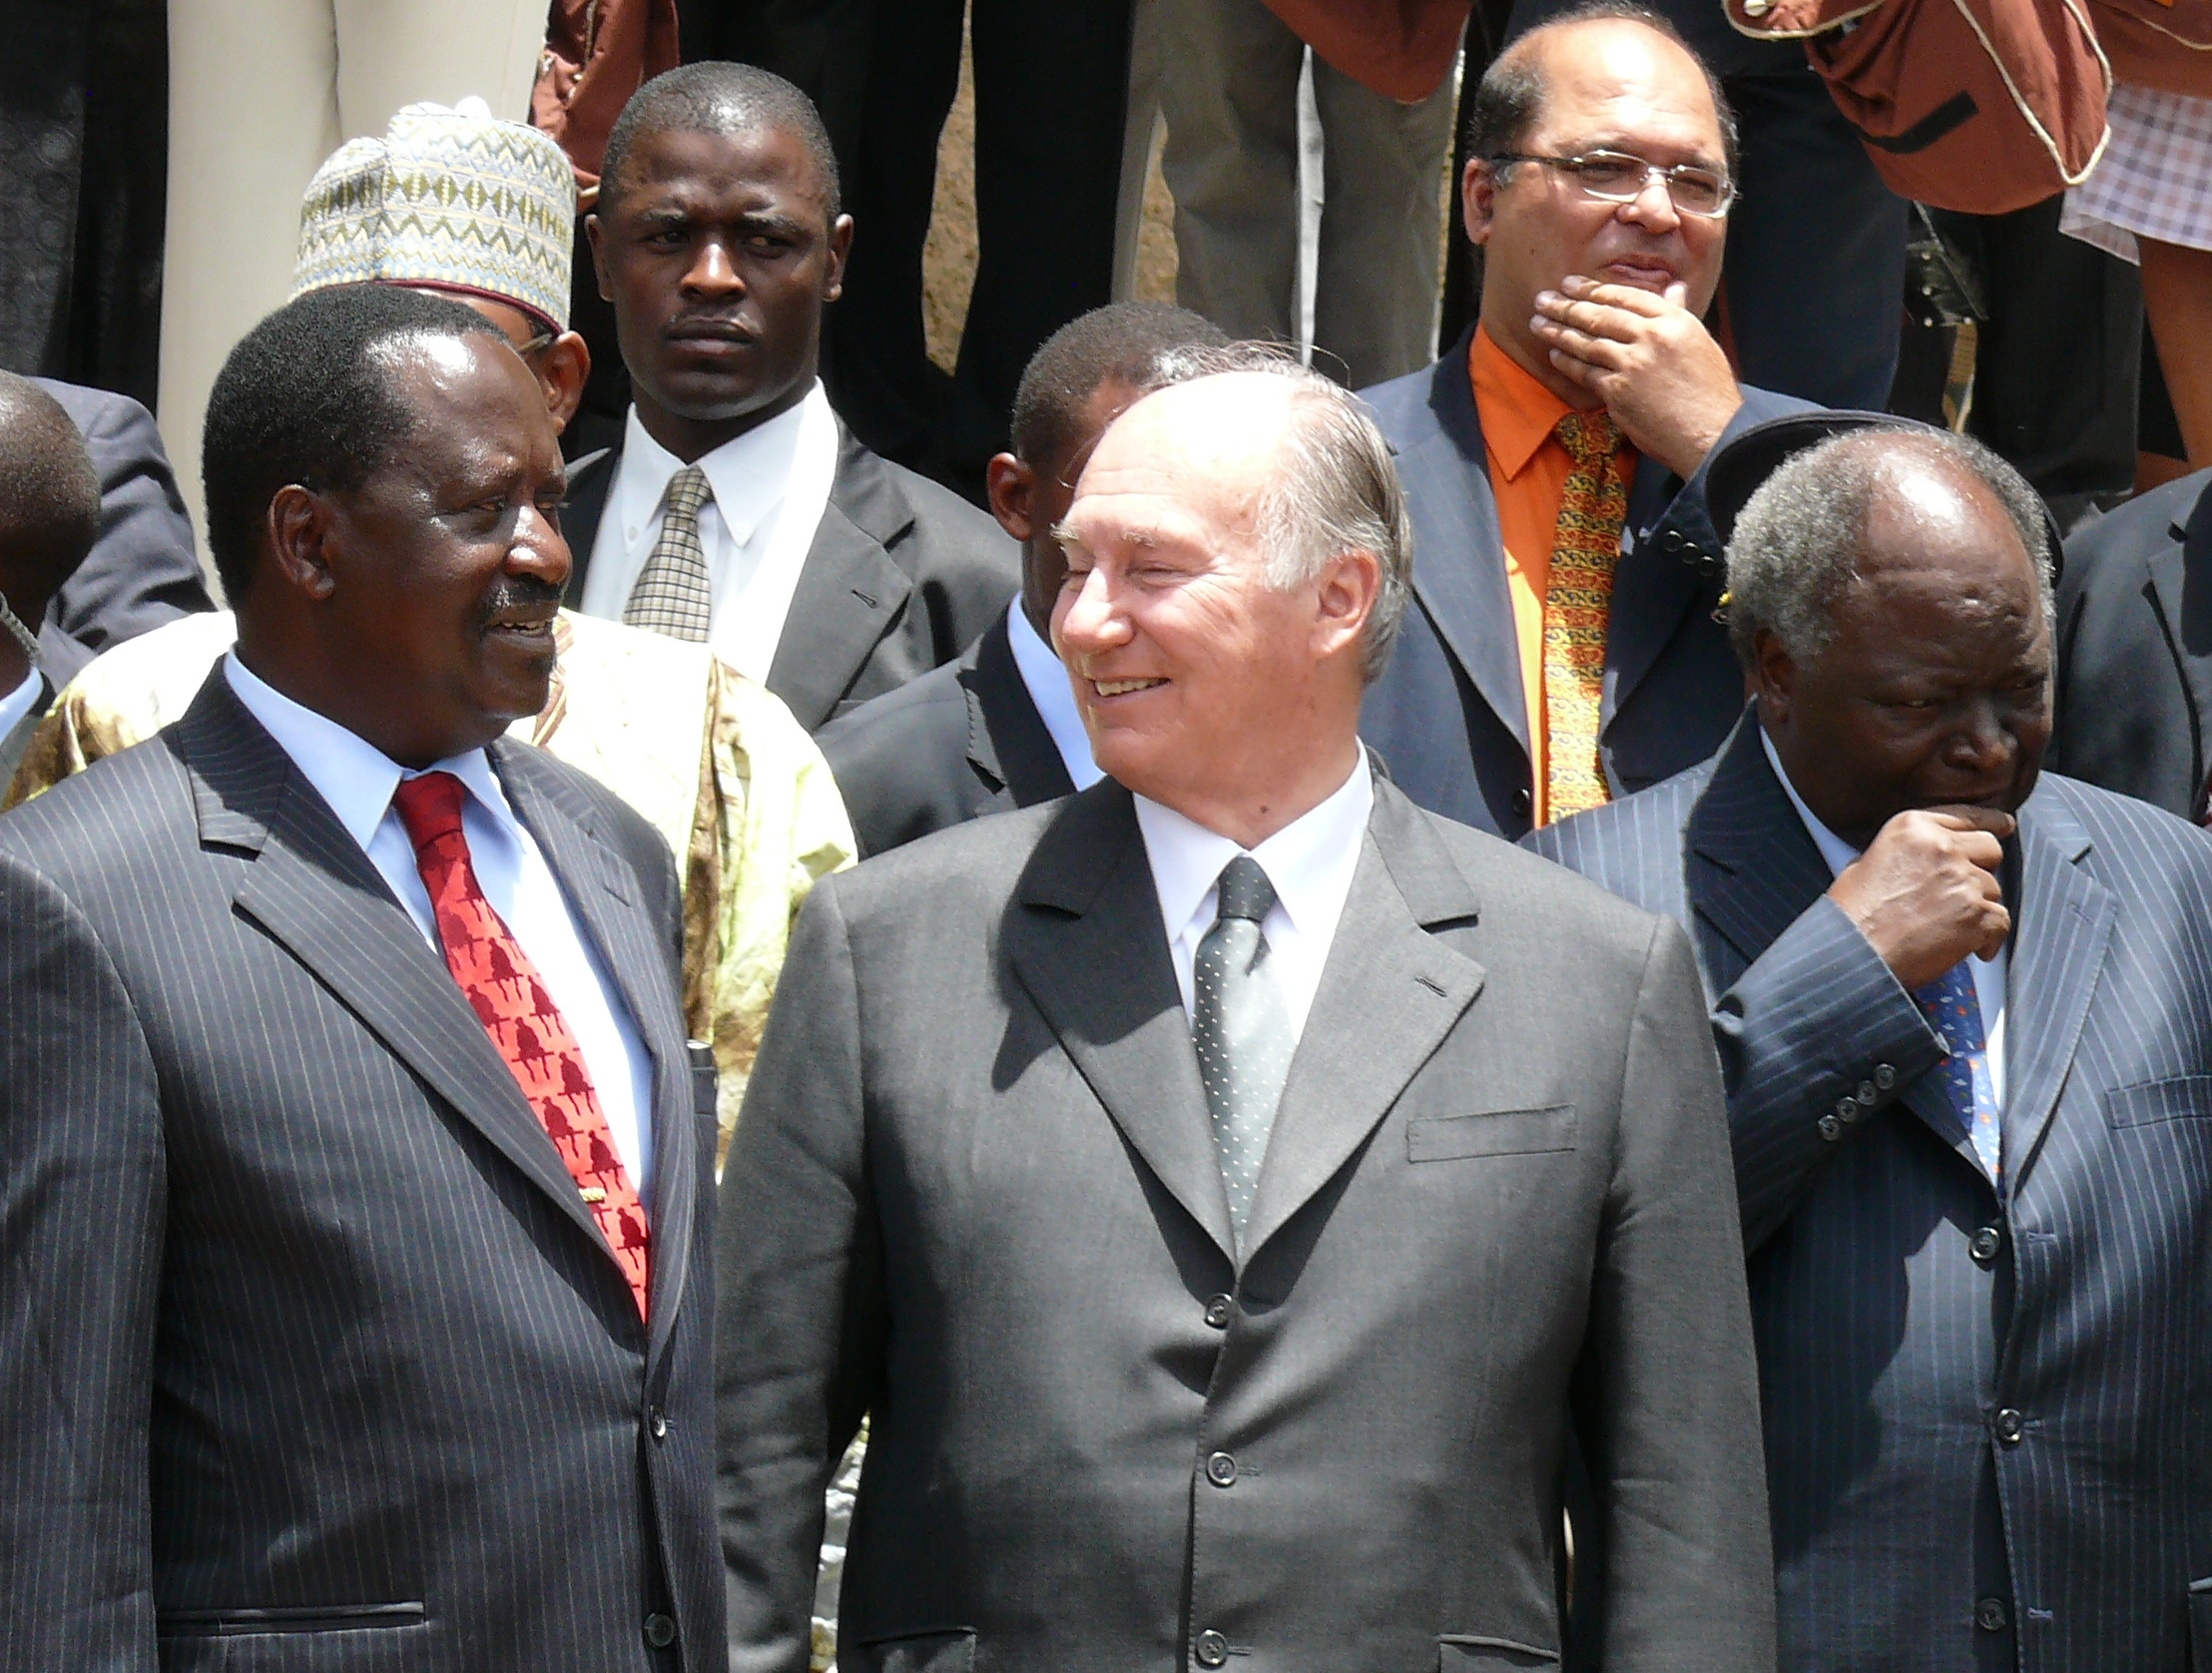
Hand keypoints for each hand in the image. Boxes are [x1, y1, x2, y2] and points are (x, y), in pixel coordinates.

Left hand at [1530, 276, 1741, 478]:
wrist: (1711, 432)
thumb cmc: (1710, 390)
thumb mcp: (1701, 342)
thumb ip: (1680, 313)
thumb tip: (1672, 288)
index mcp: (1674, 321)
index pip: (1626, 296)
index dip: (1593, 289)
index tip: (1571, 284)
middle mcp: (1652, 336)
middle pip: (1600, 316)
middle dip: (1567, 306)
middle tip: (1542, 298)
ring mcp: (1633, 363)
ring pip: (1588, 342)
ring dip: (1558, 331)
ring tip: (1538, 323)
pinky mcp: (1618, 391)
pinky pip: (1586, 372)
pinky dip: (1567, 362)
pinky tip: (1554, 354)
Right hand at [1826, 806, 2013, 991]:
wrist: (1853, 951)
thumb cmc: (1851, 914)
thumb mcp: (1865, 862)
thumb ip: (1905, 852)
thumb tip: (1922, 861)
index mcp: (1914, 828)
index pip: (1967, 816)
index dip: (1991, 822)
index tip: (2005, 825)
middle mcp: (1942, 847)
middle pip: (1990, 848)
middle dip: (1983, 868)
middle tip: (1966, 889)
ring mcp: (1962, 880)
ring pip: (1994, 889)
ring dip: (1978, 907)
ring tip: (1949, 927)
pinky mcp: (1976, 914)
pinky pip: (2000, 921)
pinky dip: (1989, 938)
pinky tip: (1972, 949)